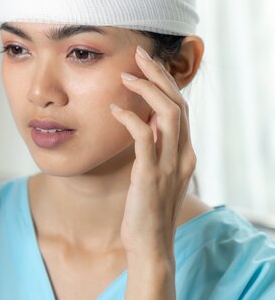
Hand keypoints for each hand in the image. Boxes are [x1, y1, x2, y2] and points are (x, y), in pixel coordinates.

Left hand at [110, 46, 195, 261]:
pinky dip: (130, 118)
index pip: (181, 107)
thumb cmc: (147, 208)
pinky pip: (144, 137)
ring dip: (147, 90)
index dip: (165, 82)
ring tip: (126, 76)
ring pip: (169, 114)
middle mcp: (183, 155)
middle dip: (159, 75)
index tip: (147, 63)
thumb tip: (145, 121)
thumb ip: (156, 148)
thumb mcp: (156, 173)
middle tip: (139, 55)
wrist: (150, 244)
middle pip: (178, 103)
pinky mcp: (151, 174)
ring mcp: (170, 165)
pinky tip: (114, 109)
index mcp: (185, 152)